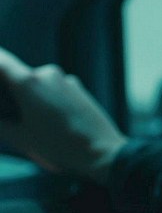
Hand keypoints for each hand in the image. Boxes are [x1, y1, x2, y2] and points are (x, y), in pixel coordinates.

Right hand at [0, 47, 127, 184]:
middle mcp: (48, 74)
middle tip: (12, 116)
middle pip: (19, 77)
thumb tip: (2, 114)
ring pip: (37, 85)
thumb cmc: (58, 146)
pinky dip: (45, 101)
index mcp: (29, 82)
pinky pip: (53, 90)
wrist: (101, 151)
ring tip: (32, 125)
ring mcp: (66, 80)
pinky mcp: (78, 88)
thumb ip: (1, 121)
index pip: (1, 61)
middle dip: (10, 94)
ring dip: (29, 99)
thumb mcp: (18, 137)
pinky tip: (50, 123)